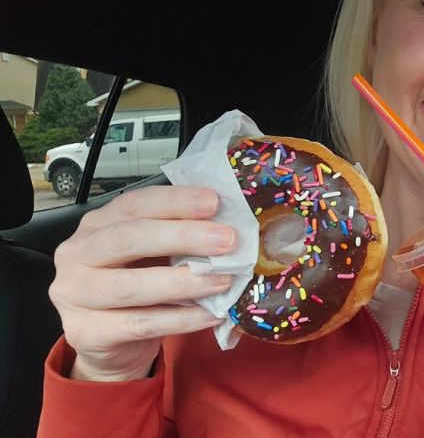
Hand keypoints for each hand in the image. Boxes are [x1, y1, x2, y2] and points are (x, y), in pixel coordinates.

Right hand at [48, 186, 235, 381]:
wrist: (108, 344)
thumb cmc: (136, 289)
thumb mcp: (152, 256)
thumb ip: (177, 238)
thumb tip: (226, 226)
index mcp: (95, 226)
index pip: (133, 204)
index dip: (175, 202)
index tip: (215, 203)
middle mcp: (77, 255)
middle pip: (128, 239)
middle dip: (183, 237)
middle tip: (227, 240)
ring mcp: (75, 296)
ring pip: (131, 286)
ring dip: (184, 282)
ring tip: (223, 280)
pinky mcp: (86, 333)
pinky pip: (141, 325)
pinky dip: (182, 320)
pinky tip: (213, 314)